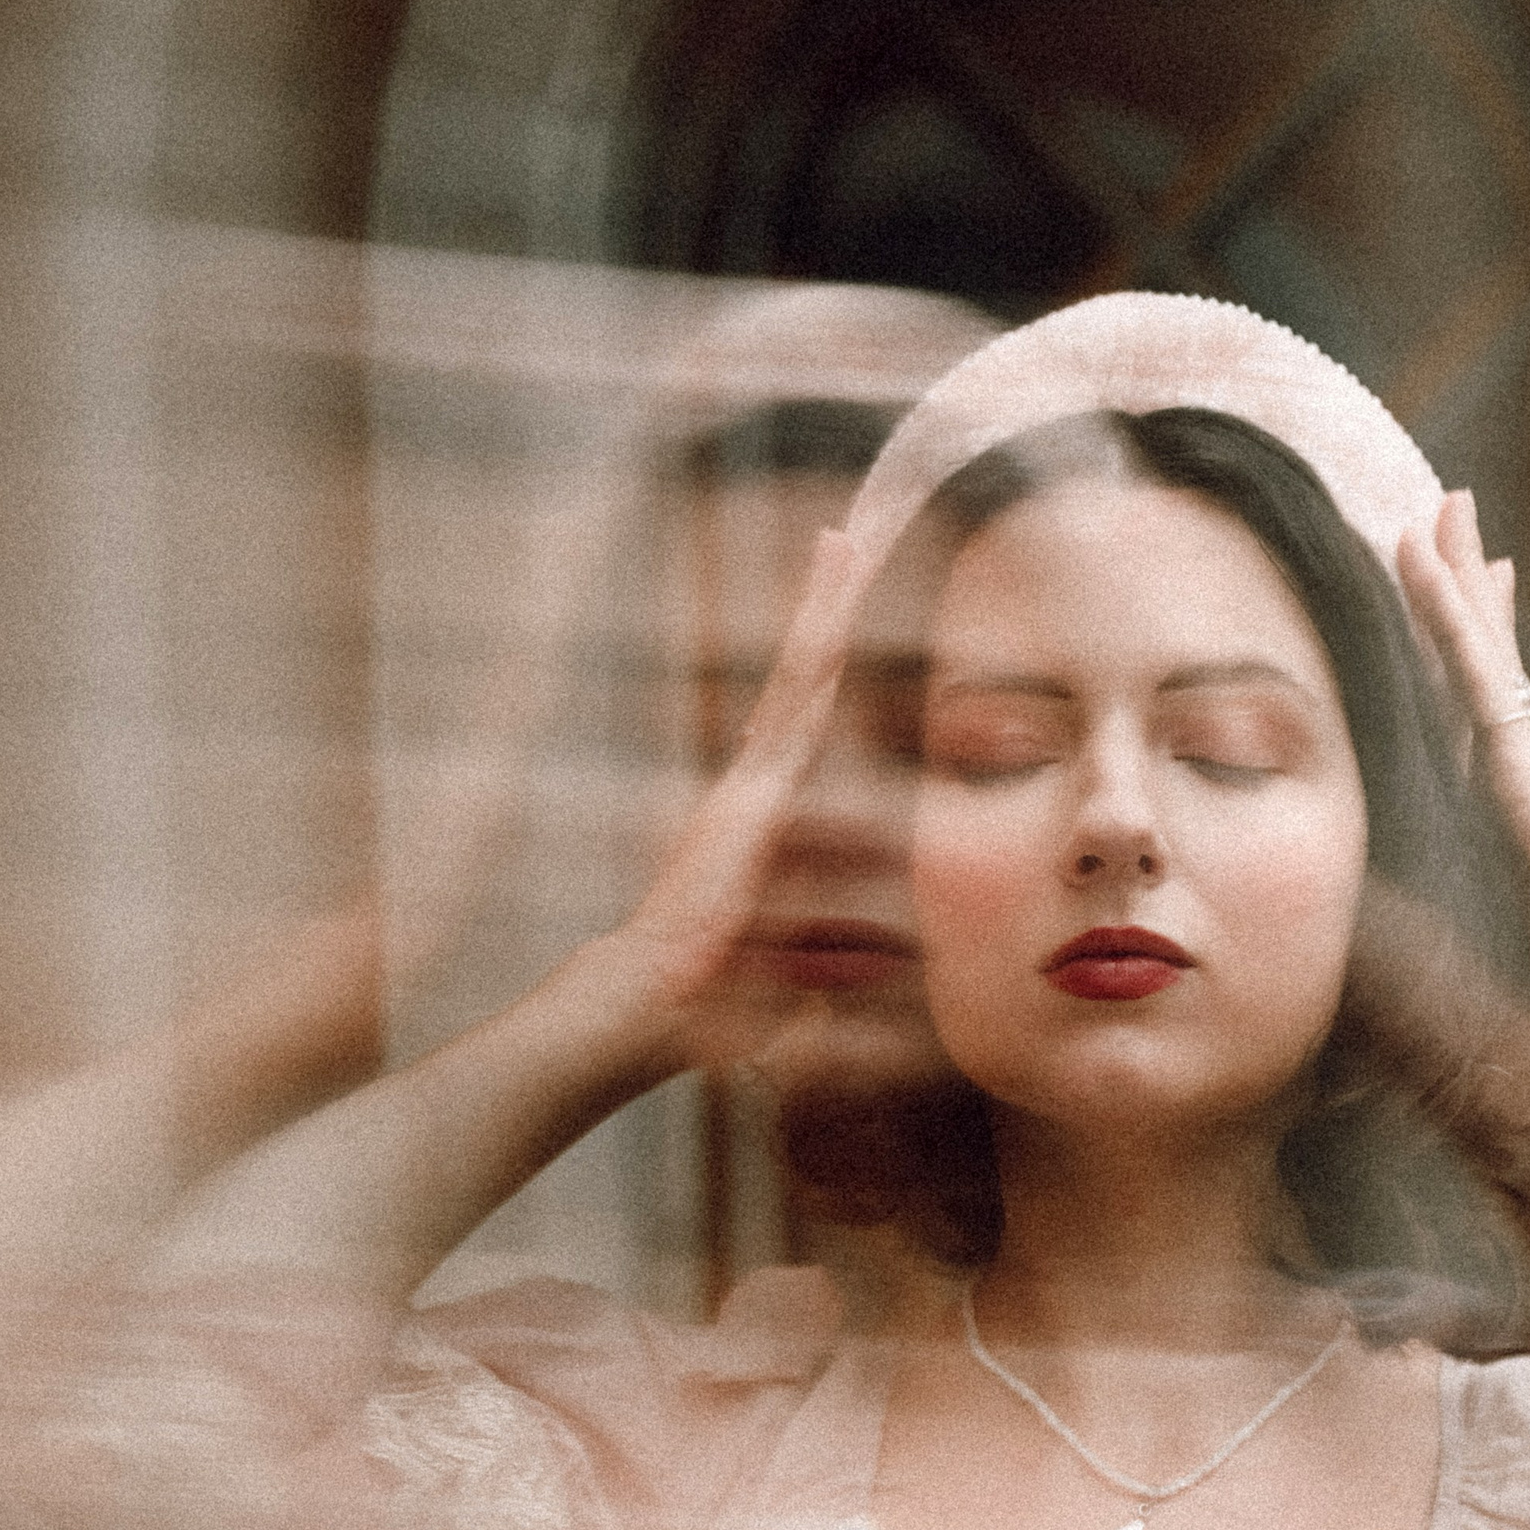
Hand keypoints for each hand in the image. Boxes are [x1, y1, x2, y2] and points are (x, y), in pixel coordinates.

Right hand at [609, 524, 872, 1064]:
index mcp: (765, 808)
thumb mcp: (789, 949)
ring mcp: (754, 779)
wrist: (658, 996)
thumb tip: (871, 952)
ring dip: (822, 603)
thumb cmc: (717, 990)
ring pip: (799, 673)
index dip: (822, 659)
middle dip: (823, 602)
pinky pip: (793, 702)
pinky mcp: (755, 788)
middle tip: (845, 534)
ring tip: (844, 536)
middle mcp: (757, 780)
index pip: (803, 716)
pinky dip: (813, 648)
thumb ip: (822, 930)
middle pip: (802, 674)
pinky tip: (832, 607)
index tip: (839, 606)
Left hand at [1396, 491, 1529, 1038]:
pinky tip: (1414, 550)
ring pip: (1472, 643)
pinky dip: (1440, 605)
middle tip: (1450, 518)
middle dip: (1467, 587)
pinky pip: (1465, 661)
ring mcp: (1512, 751)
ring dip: (1453, 572)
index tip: (1473, 596)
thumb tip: (1410, 1020)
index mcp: (1509, 802)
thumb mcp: (1497, 961)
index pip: (1477, 710)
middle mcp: (1511, 764)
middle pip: (1479, 656)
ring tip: (1442, 503)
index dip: (1473, 647)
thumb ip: (1460, 961)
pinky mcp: (1511, 751)